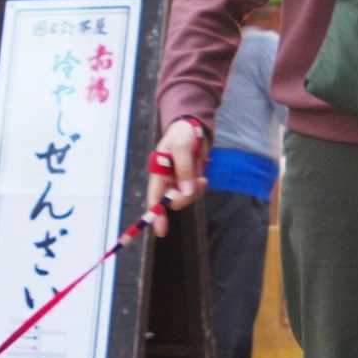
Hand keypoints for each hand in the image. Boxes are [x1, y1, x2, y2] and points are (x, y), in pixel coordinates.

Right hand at [146, 120, 203, 235]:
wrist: (195, 126)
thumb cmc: (183, 132)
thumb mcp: (182, 146)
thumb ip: (184, 169)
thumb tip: (187, 191)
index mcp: (158, 173)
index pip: (154, 198)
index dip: (156, 215)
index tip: (161, 230)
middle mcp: (167, 181)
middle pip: (172, 202)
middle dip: (185, 198)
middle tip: (199, 183)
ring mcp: (179, 182)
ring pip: (185, 199)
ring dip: (195, 192)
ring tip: (202, 178)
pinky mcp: (190, 181)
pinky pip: (195, 193)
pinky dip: (200, 188)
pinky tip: (203, 177)